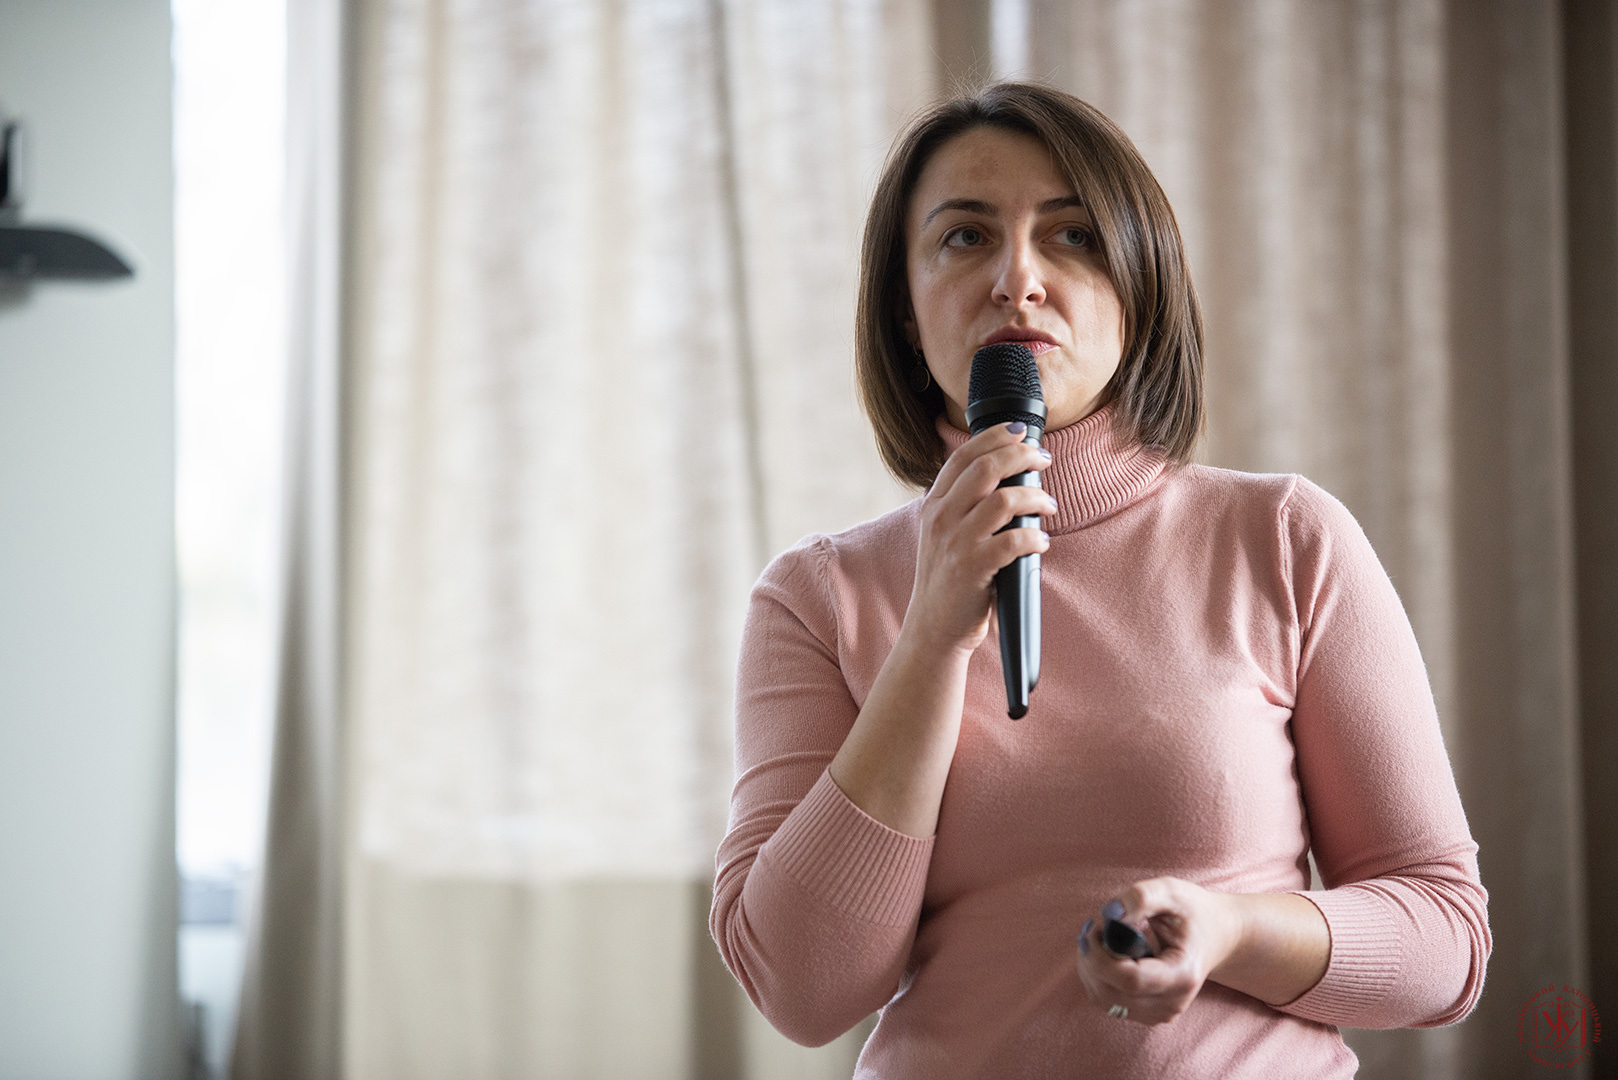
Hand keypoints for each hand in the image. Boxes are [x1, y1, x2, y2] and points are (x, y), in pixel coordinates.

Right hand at [902, 417, 1053, 655]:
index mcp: (933, 505)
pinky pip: (1013, 541)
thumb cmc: (948, 581)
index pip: (962, 456)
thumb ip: (964, 506)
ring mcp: (955, 544)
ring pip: (1003, 499)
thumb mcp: (943, 535)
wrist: (932, 629)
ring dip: (1034, 497)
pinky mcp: (973, 569)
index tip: (1020, 432)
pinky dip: (1034, 537)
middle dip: (1021, 456)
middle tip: (1043, 461)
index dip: (994, 437)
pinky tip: (1041, 542)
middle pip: (985, 468)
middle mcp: (941, 519)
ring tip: (1048, 506)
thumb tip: (1010, 478)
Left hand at [1076, 877, 1244, 1025]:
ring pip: (1103, 998)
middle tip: (1094, 925)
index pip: (1130, 980)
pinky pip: (1106, 1000)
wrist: (1216, 936)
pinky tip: (1104, 952)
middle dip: (1091, 957)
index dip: (1101, 956)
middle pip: (1111, 991)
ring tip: (1099, 936)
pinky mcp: (1147, 1013)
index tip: (1095, 926)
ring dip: (1089, 966)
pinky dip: (1095, 976)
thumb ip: (1140, 897)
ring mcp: (1160, 1012)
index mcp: (1183, 975)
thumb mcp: (1171, 892)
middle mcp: (1173, 1002)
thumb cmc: (1193, 912)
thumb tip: (1109, 914)